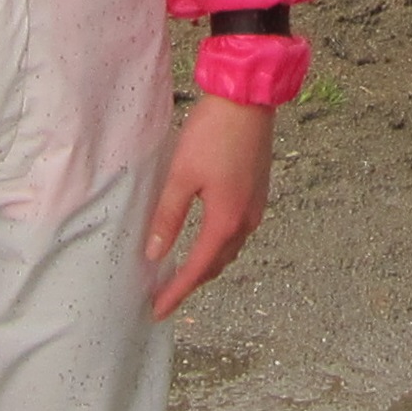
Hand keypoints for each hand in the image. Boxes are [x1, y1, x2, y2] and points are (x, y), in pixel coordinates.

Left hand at [146, 93, 274, 320]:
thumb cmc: (213, 133)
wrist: (247, 101)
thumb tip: (154, 253)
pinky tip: (205, 238)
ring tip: (182, 272)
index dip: (177, 292)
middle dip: (192, 282)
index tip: (158, 310)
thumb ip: (168, 216)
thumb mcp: (181, 174)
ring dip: (207, 264)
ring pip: (229, 249)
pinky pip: (237, 231)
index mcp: (226, 220)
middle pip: (217, 264)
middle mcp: (246, 220)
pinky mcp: (256, 192)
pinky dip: (218, 244)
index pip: (197, 268)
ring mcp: (255, 206)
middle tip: (166, 294)